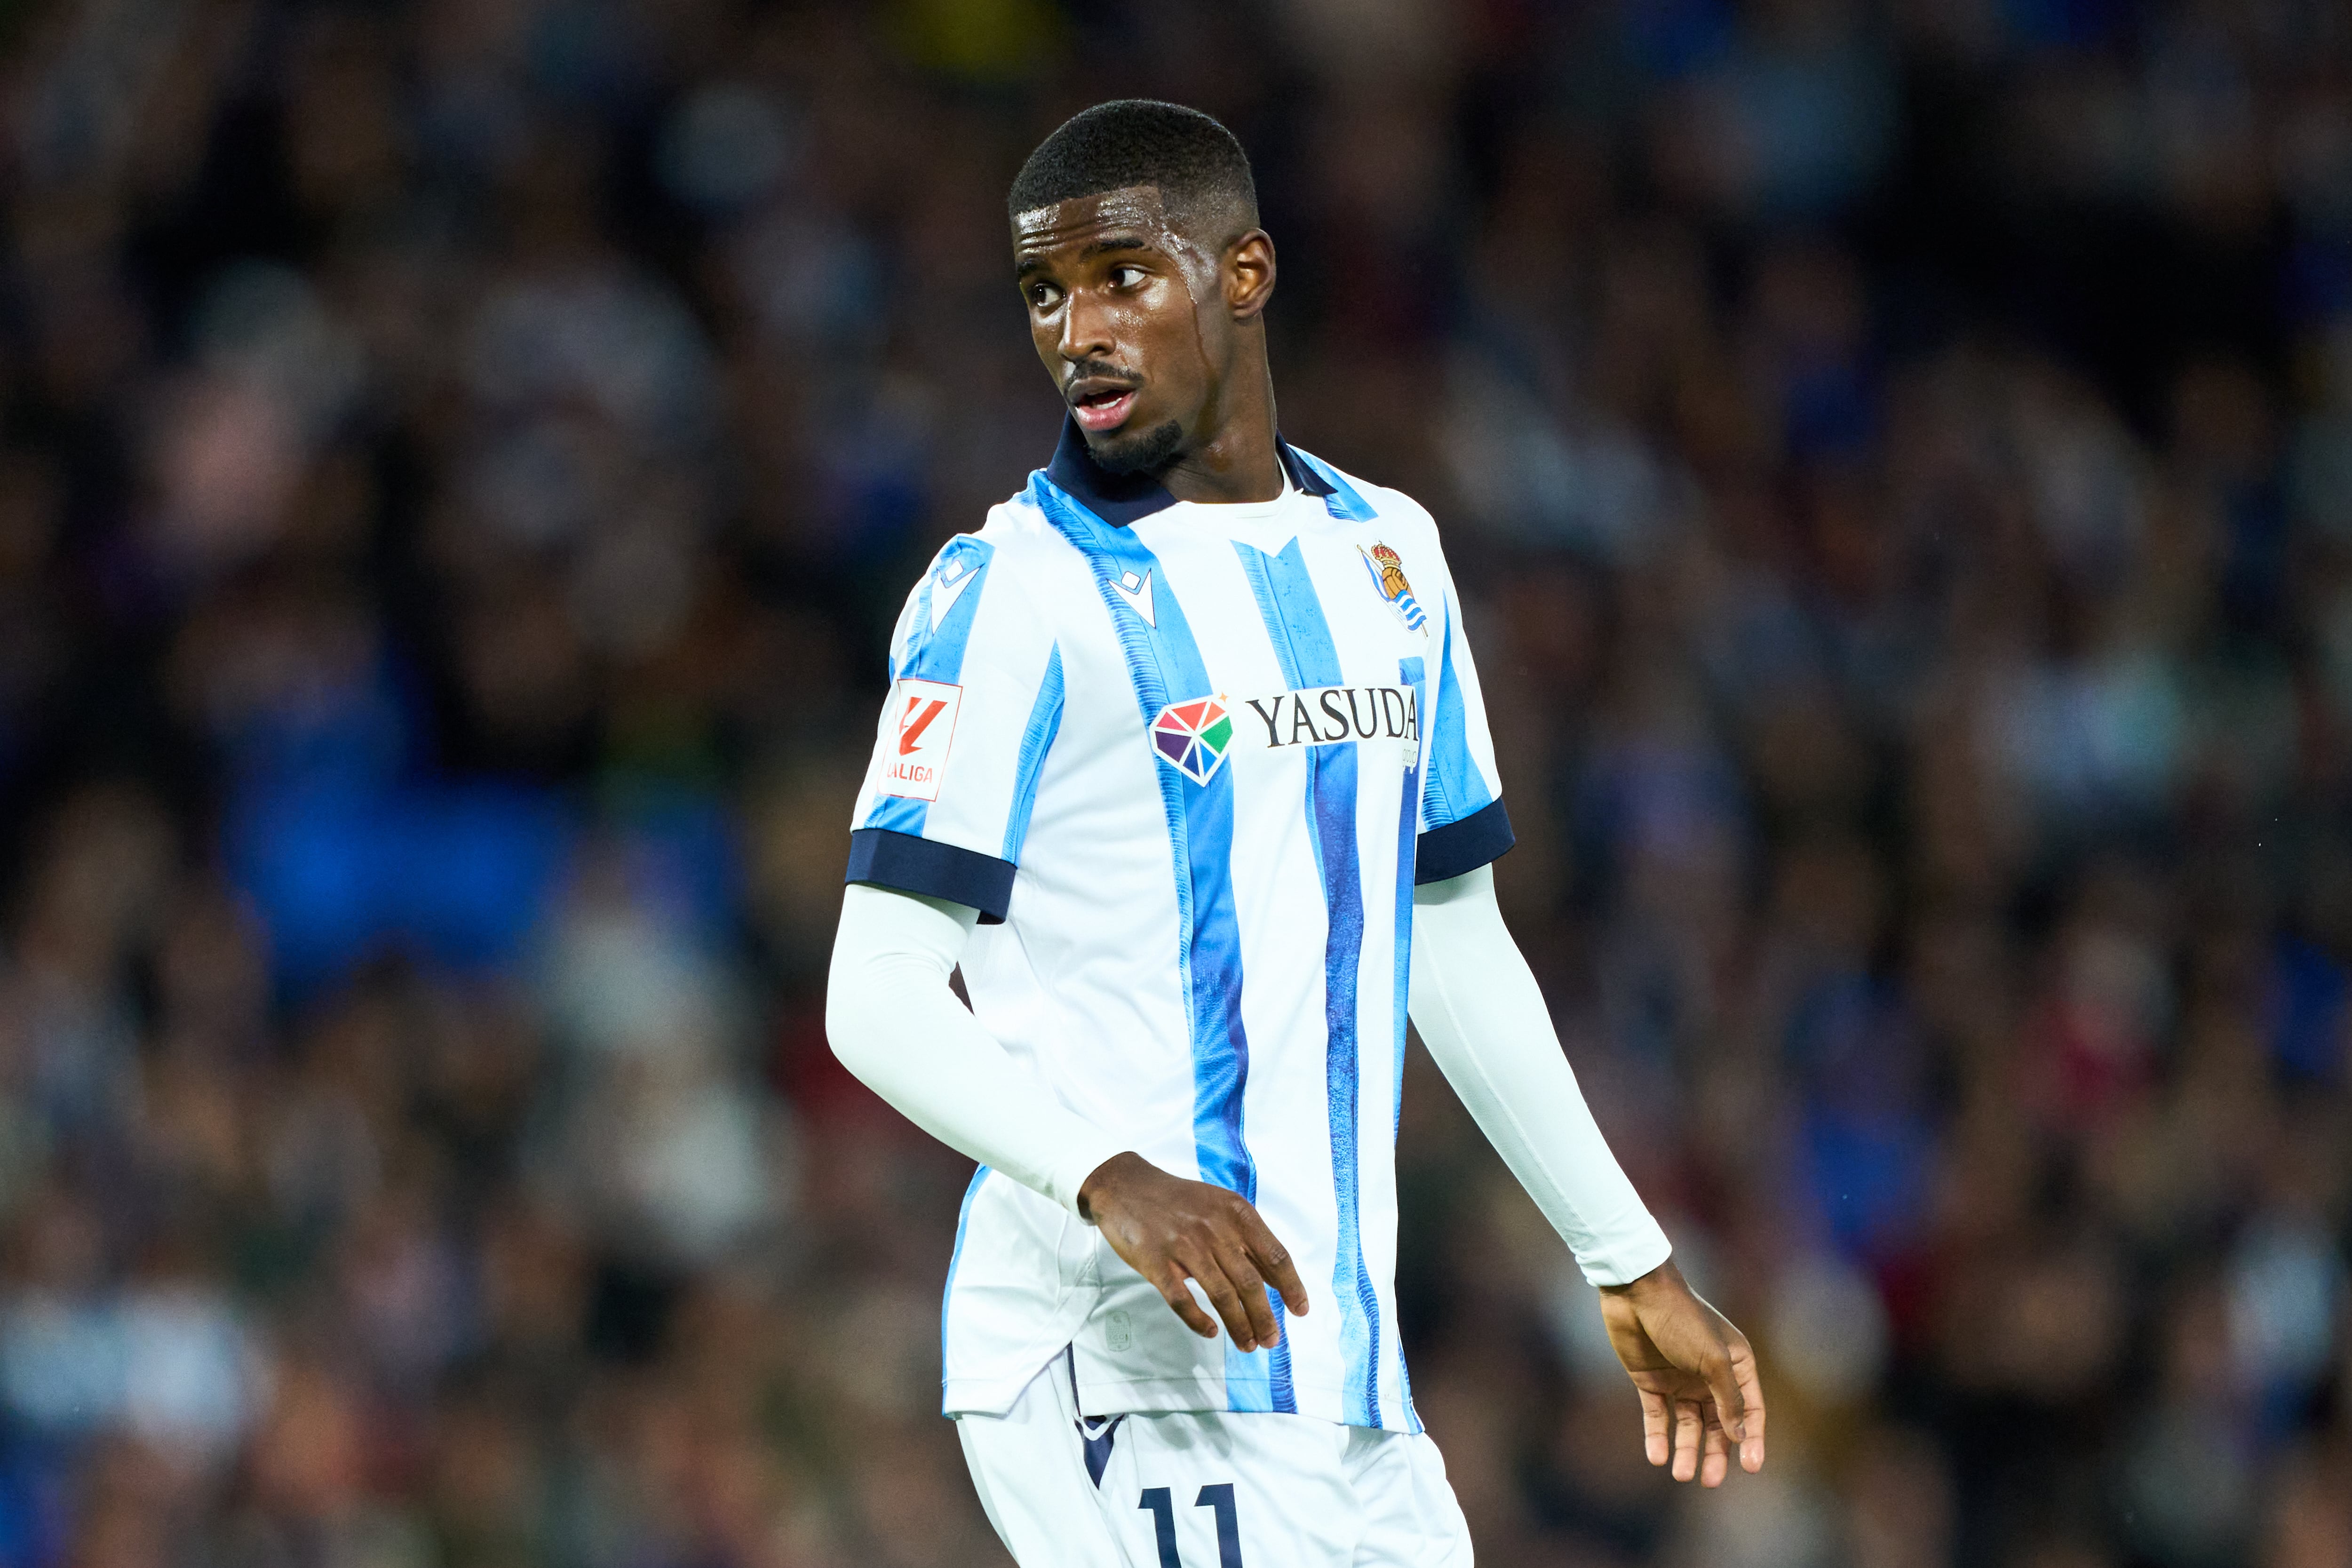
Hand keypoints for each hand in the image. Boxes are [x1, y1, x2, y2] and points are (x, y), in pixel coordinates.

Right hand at [1078, 1153, 1309, 1352]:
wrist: (1127, 1186)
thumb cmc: (1178, 1201)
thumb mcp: (1220, 1206)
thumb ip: (1247, 1239)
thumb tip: (1276, 1279)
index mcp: (1236, 1212)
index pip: (1274, 1255)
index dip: (1291, 1287)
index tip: (1300, 1311)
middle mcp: (1214, 1228)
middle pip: (1250, 1282)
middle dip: (1265, 1317)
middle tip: (1272, 1341)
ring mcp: (1184, 1246)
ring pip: (1221, 1295)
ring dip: (1239, 1325)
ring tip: (1249, 1345)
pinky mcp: (1156, 1262)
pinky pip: (1181, 1300)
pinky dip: (1198, 1320)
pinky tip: (1210, 1332)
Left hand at [1597, 1259, 1765, 1485]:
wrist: (1636, 1292)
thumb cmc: (1683, 1320)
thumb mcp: (1714, 1360)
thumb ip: (1728, 1399)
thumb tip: (1740, 1436)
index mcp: (1736, 1365)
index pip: (1750, 1410)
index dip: (1752, 1439)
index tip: (1751, 1467)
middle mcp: (1710, 1375)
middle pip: (1718, 1425)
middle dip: (1715, 1454)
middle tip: (1709, 1481)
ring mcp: (1679, 1379)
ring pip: (1688, 1425)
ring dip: (1686, 1450)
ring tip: (1681, 1475)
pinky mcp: (1650, 1380)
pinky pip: (1657, 1416)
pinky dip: (1658, 1437)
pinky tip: (1657, 1456)